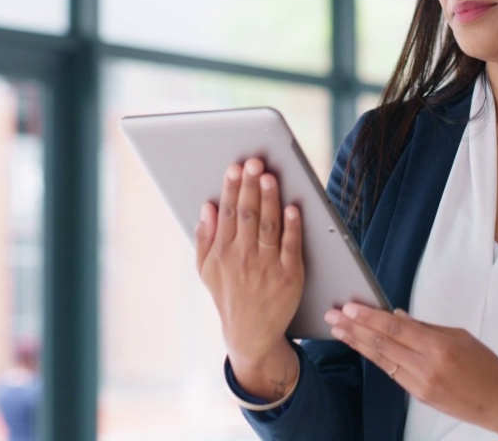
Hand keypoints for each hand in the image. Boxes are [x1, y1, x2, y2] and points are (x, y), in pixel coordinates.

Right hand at [196, 158, 303, 398]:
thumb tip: (206, 208)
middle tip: (254, 162)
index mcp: (223, 253)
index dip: (231, 188)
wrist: (251, 334)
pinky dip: (292, 227)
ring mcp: (268, 267)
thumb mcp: (206, 270)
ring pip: (269, 226)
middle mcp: (244, 258)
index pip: (227, 213)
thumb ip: (204, 238)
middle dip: (250, 186)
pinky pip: (291, 247)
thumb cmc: (229, 295)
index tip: (234, 167)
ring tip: (270, 177)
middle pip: (248, 215)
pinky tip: (293, 208)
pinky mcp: (290, 277)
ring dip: (270, 200)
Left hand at [325, 303, 497, 434]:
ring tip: (338, 331)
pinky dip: (376, 358)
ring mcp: (420, 384)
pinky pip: (392, 373)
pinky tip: (362, 347)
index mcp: (439, 347)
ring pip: (382, 360)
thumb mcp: (460, 336)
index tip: (349, 307)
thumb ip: (426, 328)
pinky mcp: (419, 396)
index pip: (395, 329)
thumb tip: (396, 318)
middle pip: (382, 344)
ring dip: (357, 344)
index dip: (369, 317)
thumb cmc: (487, 366)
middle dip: (354, 329)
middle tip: (332, 316)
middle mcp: (426, 367)